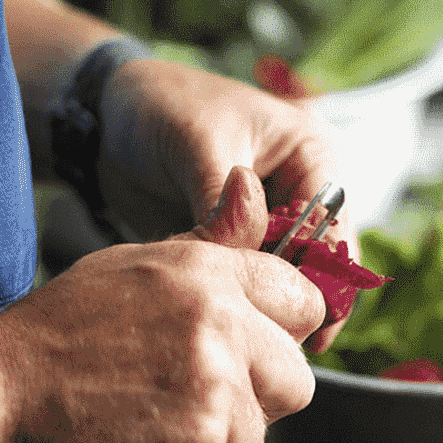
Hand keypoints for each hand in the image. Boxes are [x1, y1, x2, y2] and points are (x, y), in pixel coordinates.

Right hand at [0, 170, 324, 442]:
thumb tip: (251, 187)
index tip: (265, 347)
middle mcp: (222, 332)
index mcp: (211, 277)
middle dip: (261, 393)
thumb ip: (213, 241)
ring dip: (217, 438)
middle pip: (298, 380)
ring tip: (156, 420)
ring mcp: (212, 400)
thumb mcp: (138, 264)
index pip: (305, 303)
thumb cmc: (62, 333)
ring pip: (257, 436)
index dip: (288, 331)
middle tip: (206, 393)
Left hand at [96, 59, 356, 350]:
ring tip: (248, 330)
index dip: (320, 276)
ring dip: (268, 302)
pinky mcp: (241, 243)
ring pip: (287, 278)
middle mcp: (300, 192)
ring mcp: (272, 222)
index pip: (332, 229)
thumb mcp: (199, 144)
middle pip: (319, 262)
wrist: (109, 117)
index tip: (293, 314)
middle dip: (299, 299)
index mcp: (311, 155)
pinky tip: (226, 317)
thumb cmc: (162, 105)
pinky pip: (252, 281)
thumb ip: (223, 205)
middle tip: (274, 337)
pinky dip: (241, 299)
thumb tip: (244, 260)